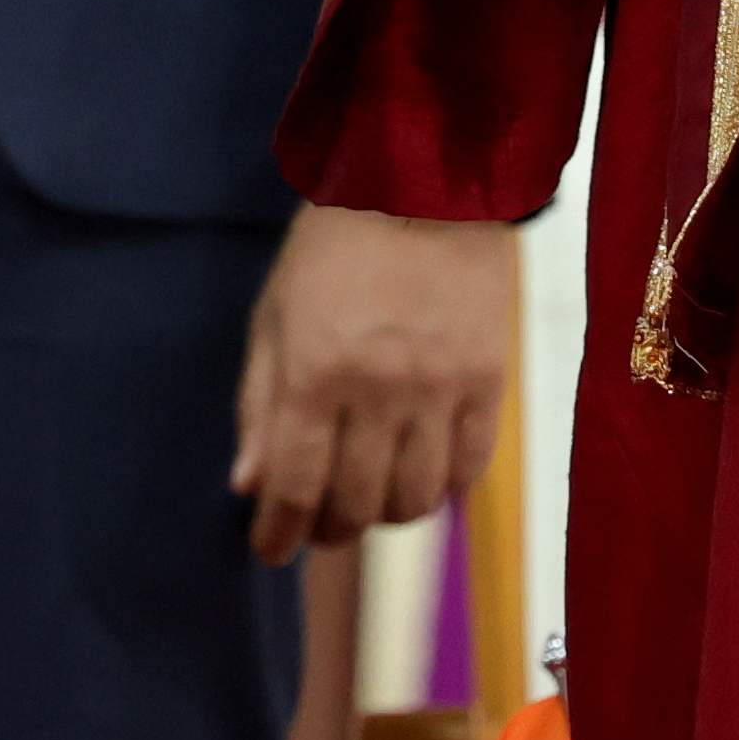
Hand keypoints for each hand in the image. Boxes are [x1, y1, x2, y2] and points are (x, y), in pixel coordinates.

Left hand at [228, 202, 519, 562]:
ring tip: (367, 504)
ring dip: (384, 517)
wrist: (424, 186)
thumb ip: (260, 403)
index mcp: (316, 371)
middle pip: (356, 501)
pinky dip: (441, 492)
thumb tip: (249, 485)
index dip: (280, 530)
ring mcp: (440, 391)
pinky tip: (419, 481)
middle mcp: (379, 391)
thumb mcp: (275, 314)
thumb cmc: (332, 246)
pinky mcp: (489, 384)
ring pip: (415, 498)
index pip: (296, 483)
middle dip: (329, 529)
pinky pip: (468, 471)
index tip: (269, 552)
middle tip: (317, 527)